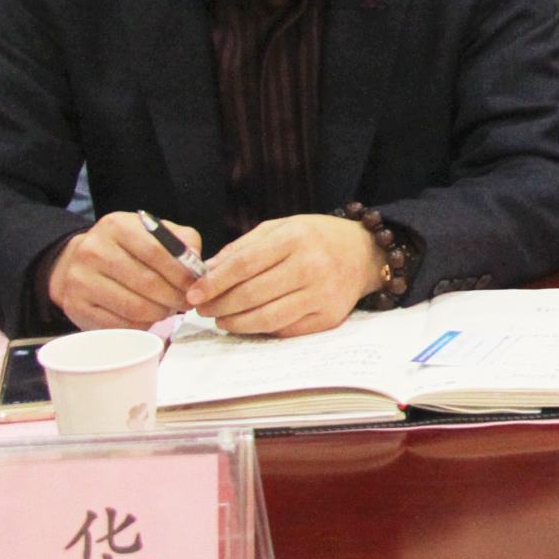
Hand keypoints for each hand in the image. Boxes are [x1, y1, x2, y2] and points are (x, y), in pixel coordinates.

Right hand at [47, 213, 203, 330]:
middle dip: (175, 297)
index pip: (157, 252)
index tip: (197, 285)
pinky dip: (141, 325)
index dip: (182, 273)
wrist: (76, 262)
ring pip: (134, 307)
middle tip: (187, 303)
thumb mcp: (153, 233)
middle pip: (147, 283)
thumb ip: (182, 241)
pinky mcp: (75, 306)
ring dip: (160, 313)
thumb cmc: (126, 248)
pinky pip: (119, 324)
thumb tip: (197, 263)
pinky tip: (148, 317)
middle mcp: (93, 250)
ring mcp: (80, 280)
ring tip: (169, 309)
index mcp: (117, 226)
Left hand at [185, 214, 385, 336]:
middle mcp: (312, 266)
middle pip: (252, 294)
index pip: (244, 264)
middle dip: (219, 305)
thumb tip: (206, 272)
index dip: (214, 282)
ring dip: (236, 323)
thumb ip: (243, 248)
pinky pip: (286, 330)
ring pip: (267, 318)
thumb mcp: (280, 228)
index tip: (194, 292)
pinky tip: (249, 323)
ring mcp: (323, 294)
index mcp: (296, 238)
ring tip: (222, 320)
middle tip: (203, 309)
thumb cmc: (316, 237)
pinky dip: (261, 330)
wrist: (365, 252)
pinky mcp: (329, 317)